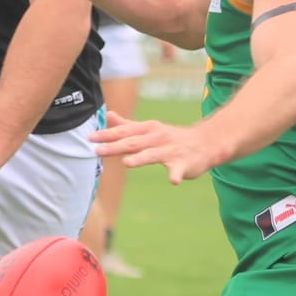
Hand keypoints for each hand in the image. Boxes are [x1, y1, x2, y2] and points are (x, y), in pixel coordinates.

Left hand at [91, 117, 223, 183]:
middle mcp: (157, 138)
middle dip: (115, 146)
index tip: (90, 137)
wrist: (205, 143)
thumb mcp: (149, 128)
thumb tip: (108, 115)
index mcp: (147, 130)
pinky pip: (178, 170)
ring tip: (126, 163)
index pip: (124, 132)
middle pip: (133, 142)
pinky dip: (176, 175)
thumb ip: (127, 125)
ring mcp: (170, 150)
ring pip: (153, 155)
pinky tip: (173, 181)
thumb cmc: (172, 138)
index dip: (107, 134)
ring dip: (140, 158)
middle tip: (97, 150)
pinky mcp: (183, 163)